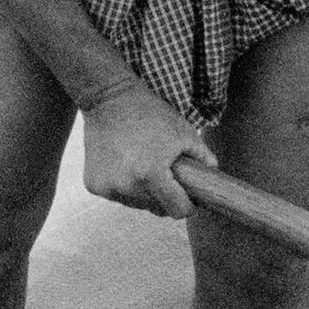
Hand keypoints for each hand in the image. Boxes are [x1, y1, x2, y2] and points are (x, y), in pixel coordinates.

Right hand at [80, 82, 213, 218]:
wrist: (108, 97)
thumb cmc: (147, 112)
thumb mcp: (182, 131)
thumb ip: (202, 156)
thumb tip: (214, 174)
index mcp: (149, 175)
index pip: (176, 210)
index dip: (186, 204)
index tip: (187, 195)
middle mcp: (126, 186)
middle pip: (156, 208)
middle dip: (164, 195)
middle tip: (163, 172)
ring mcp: (107, 187)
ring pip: (136, 204)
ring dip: (142, 191)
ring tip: (141, 164)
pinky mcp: (94, 184)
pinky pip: (117, 195)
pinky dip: (123, 186)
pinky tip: (124, 164)